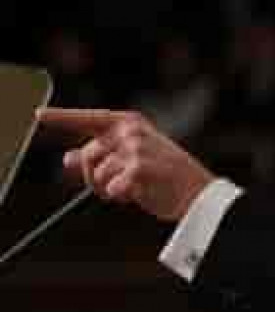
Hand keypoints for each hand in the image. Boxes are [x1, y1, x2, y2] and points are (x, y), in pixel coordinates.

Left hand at [36, 108, 215, 221]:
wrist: (198, 193)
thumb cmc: (166, 176)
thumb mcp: (131, 159)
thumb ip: (101, 155)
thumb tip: (67, 159)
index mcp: (131, 123)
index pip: (90, 118)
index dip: (62, 116)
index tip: (39, 115)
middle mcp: (131, 132)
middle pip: (87, 155)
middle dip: (92, 176)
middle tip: (112, 187)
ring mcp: (136, 148)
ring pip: (96, 175)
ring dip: (105, 189)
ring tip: (129, 190)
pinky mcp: (139, 168)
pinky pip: (110, 189)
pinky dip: (118, 196)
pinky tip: (135, 195)